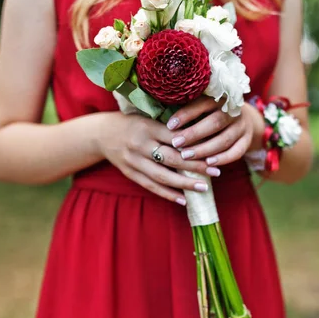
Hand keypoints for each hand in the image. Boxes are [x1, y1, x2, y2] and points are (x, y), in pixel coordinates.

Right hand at [98, 112, 219, 204]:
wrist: (102, 133)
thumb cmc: (132, 123)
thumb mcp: (149, 117)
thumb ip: (170, 126)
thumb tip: (200, 136)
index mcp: (147, 127)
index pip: (176, 138)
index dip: (195, 146)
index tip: (213, 151)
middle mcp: (140, 144)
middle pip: (171, 158)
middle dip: (195, 166)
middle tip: (216, 172)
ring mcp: (133, 161)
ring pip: (162, 175)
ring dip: (184, 183)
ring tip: (203, 188)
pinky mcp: (129, 173)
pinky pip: (150, 186)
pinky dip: (167, 194)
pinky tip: (183, 200)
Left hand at [166, 97, 264, 165]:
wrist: (242, 118)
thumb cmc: (210, 113)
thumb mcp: (202, 106)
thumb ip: (187, 109)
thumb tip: (159, 114)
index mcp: (220, 97)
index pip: (203, 104)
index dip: (186, 115)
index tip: (170, 125)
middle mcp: (233, 110)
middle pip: (214, 123)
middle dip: (193, 134)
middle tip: (176, 143)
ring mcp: (242, 126)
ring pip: (224, 139)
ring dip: (204, 149)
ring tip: (186, 156)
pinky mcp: (247, 141)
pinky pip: (236, 152)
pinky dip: (222, 159)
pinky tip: (208, 163)